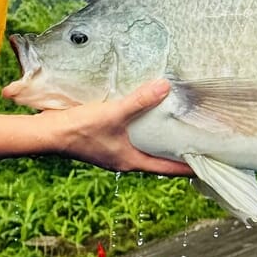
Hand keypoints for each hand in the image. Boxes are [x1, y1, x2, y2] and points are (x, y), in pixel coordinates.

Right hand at [42, 80, 192, 176]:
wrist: (46, 133)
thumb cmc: (79, 129)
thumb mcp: (114, 113)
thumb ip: (139, 101)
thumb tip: (165, 87)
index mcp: (132, 161)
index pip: (168, 169)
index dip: (189, 166)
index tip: (210, 162)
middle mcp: (125, 159)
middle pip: (158, 158)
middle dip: (176, 149)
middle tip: (196, 137)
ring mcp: (114, 151)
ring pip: (144, 146)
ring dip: (158, 137)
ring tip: (176, 123)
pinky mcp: (104, 140)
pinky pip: (130, 135)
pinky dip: (141, 127)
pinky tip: (144, 113)